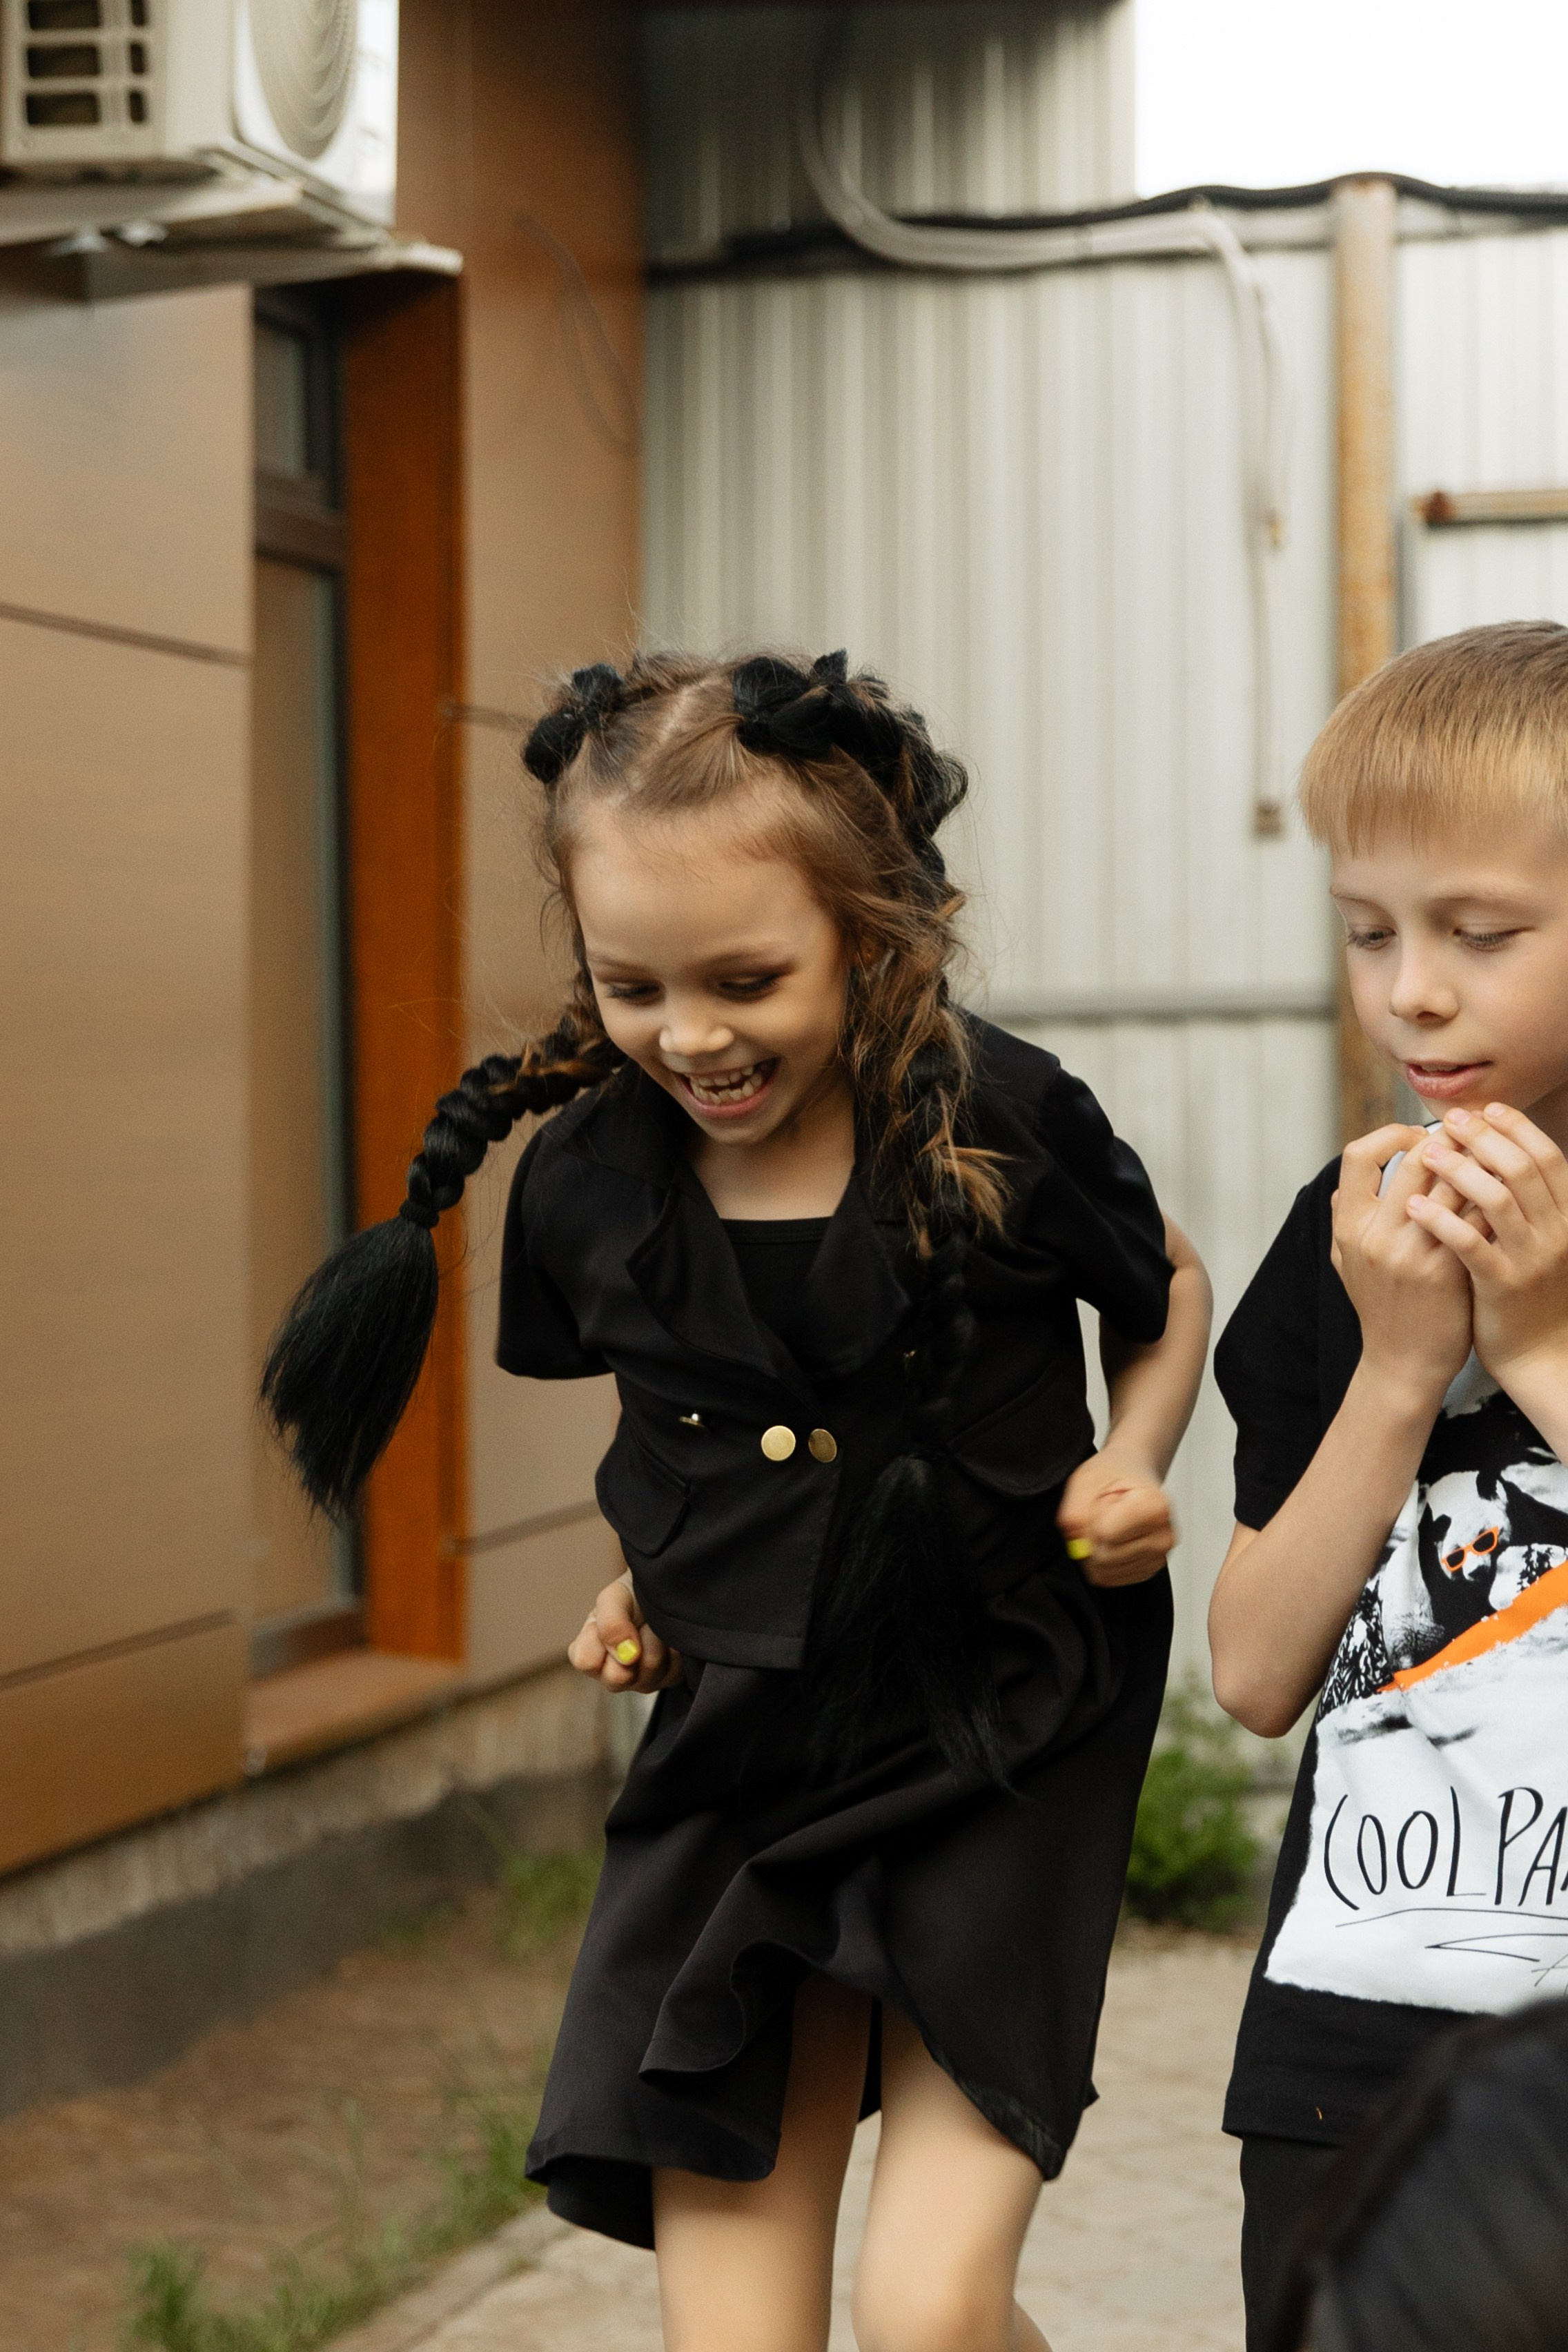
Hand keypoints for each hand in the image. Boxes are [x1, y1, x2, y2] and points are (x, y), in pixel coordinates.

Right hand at [567, 1578, 682, 1693]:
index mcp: (589, 1652)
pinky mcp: (667, 1680)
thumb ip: (611, 1622)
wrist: (665, 1594)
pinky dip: (674, 1648)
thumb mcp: (614, 1597)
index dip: (605, 1638)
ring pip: (650, 1669)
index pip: (586, 1661)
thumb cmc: (632, 1597)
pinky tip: (669, 1638)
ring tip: (654, 1627)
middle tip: (638, 1623)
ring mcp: (640, 1681)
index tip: (617, 1618)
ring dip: (657, 1639)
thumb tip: (626, 1655)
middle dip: (635, 1643)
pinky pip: (673, 1670)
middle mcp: (611, 1673)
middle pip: (618, 1677)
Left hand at [1058, 1449, 1175, 1586]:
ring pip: (1105, 1572)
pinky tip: (1112, 1540)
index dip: (1091, 1521)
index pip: (1106, 1533)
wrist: (1133, 1476)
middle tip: (1103, 1515)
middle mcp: (1164, 1535)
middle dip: (1091, 1538)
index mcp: (1155, 1506)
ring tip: (1109, 1525)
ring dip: (1095, 1550)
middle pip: (1105, 1557)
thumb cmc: (1114, 1476)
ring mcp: (1159, 1557)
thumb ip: (1075, 1510)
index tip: (1101, 1504)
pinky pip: (1110, 1579)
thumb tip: (1076, 1541)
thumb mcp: (1087, 1480)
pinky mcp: (1148, 1571)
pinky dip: (1102, 1563)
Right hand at [1330, 1124, 1472, 1403]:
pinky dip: (1492, 1199)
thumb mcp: (1345, 1264)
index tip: (1414, 1138)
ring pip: (1453, 1184)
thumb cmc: (1380, 1309)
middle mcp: (1377, 1237)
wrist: (1403, 1364)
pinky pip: (1475, 1219)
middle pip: (1416, 1161)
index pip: (1358, 1155)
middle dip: (1448, 1141)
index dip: (1390, 1135)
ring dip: (1476, 1164)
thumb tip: (1346, 1185)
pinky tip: (1505, 1194)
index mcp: (1349, 1228)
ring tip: (1491, 1157)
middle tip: (1467, 1138)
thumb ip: (1343, 1220)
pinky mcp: (1448, 1271)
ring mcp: (1413, 1254)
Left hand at [1411, 1105, 1567, 1392]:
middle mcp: (1557, 1233)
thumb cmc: (1532, 1294)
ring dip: (1459, 1169)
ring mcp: (1532, 1259)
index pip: (1546, 1157)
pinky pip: (1471, 1243)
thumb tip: (1497, 1157)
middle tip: (1449, 1121)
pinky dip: (1441, 1219)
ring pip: (1497, 1199)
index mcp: (1567, 1217)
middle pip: (1521, 1168)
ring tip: (1427, 1153)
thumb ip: (1528, 1204)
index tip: (1485, 1109)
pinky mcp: (1503, 1285)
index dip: (1516, 1128)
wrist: (1541, 1355)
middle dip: (1483, 1137)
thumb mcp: (1542, 1243)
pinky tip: (1413, 1205)